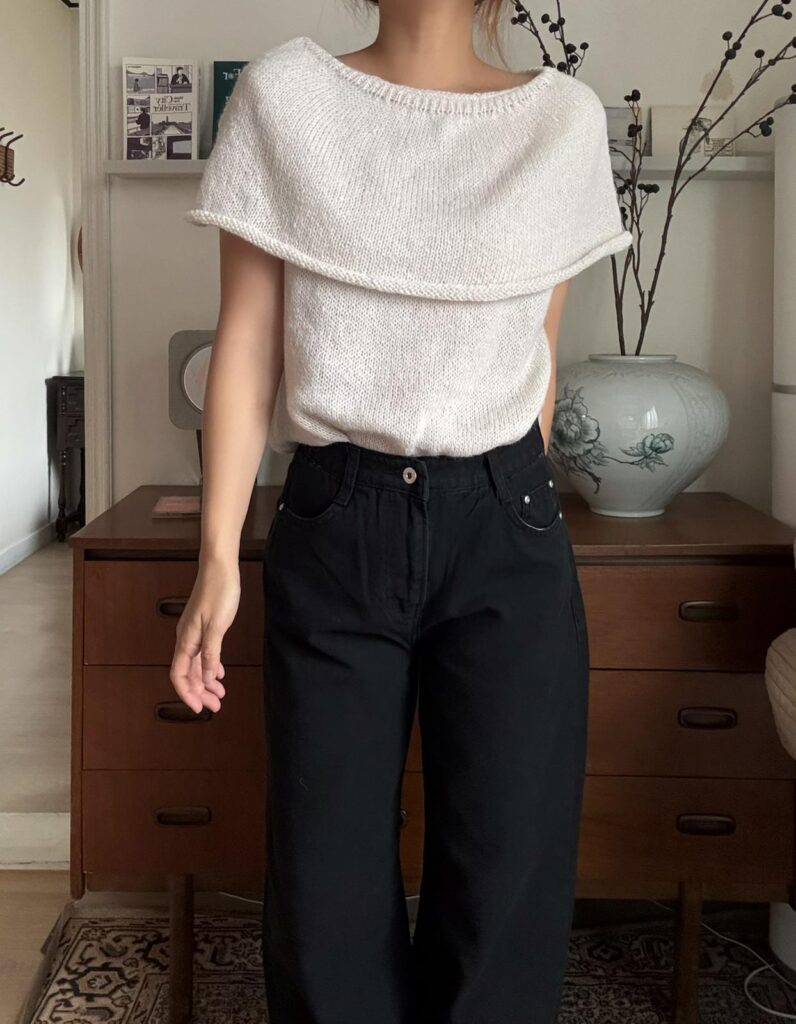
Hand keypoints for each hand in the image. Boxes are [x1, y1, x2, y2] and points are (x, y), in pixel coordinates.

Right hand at [169, 558, 240, 713]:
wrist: (220, 568)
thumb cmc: (218, 592)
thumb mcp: (218, 626)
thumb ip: (211, 654)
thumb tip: (206, 677)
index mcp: (186, 640)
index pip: (179, 675)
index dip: (187, 694)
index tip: (199, 709)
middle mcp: (186, 639)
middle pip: (188, 674)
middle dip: (199, 692)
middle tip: (215, 706)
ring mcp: (194, 633)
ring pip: (196, 665)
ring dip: (206, 682)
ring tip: (219, 694)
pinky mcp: (203, 626)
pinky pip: (203, 654)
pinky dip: (210, 666)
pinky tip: (219, 673)